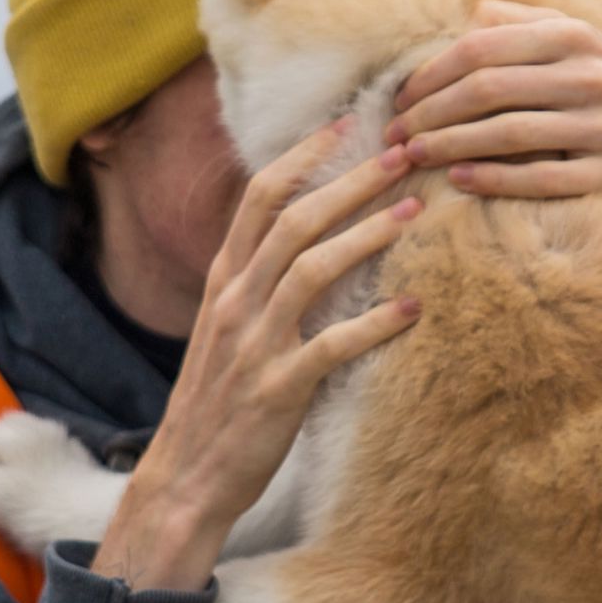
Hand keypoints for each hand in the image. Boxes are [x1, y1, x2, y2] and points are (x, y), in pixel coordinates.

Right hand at [93, 126, 421, 592]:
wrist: (185, 479)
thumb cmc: (218, 402)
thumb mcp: (227, 330)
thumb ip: (259, 284)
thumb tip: (306, 241)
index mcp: (223, 281)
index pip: (259, 197)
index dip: (303, 156)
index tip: (348, 123)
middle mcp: (234, 302)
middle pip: (293, 219)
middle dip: (350, 179)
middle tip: (404, 152)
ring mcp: (254, 344)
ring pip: (311, 269)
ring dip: (366, 234)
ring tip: (415, 212)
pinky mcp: (278, 389)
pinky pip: (331, 346)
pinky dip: (375, 324)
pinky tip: (414, 309)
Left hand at [388, 1, 601, 205]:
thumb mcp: (583, 44)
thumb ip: (528, 23)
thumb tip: (472, 13)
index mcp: (574, 37)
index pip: (481, 47)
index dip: (430, 74)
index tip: (400, 98)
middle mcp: (591, 75)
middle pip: (487, 90)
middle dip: (430, 113)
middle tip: (395, 136)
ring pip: (510, 134)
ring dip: (451, 146)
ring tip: (414, 157)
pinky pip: (544, 178)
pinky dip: (497, 180)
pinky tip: (461, 181)